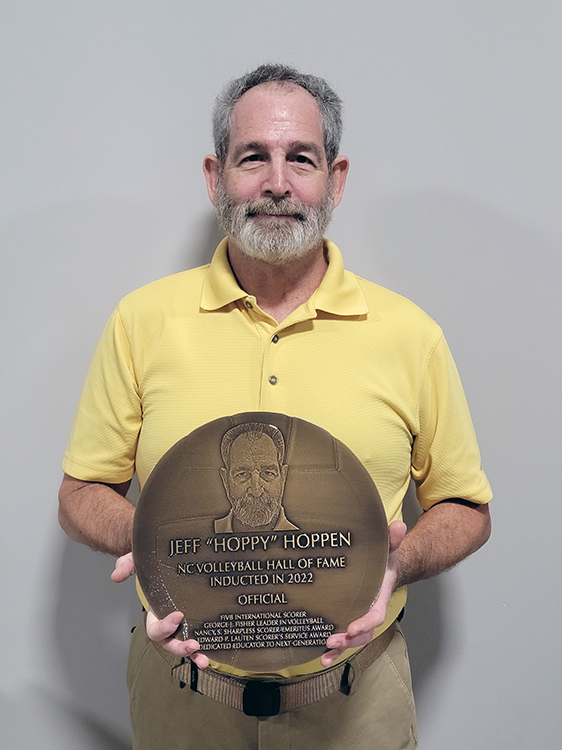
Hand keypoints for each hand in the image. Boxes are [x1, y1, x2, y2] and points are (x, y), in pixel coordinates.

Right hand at [110, 552, 208, 667]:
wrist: (168, 556)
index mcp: (154, 612)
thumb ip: (127, 565)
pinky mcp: (197, 618)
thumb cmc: (153, 564)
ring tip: (204, 659)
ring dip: (193, 654)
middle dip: (180, 647)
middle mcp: (167, 621)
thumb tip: (117, 576)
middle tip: (193, 644)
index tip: (179, 615)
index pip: (155, 628)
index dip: (164, 627)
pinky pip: (199, 635)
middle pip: (169, 643)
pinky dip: (206, 647)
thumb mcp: (138, 561)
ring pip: (184, 645)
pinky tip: (215, 652)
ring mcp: (183, 623)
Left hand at [321, 520, 406, 667]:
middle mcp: (370, 612)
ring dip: (341, 649)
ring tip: (325, 655)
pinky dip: (334, 650)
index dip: (365, 623)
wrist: (384, 570)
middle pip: (364, 634)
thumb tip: (399, 526)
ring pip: (353, 640)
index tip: (352, 628)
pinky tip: (321, 656)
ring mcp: (359, 618)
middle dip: (349, 641)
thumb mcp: (389, 549)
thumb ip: (393, 539)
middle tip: (333, 641)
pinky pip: (344, 637)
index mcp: (380, 598)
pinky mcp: (348, 619)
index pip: (376, 616)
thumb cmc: (385, 561)